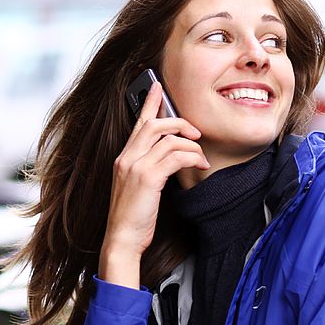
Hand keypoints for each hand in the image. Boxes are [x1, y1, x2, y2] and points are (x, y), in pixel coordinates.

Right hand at [100, 82, 208, 287]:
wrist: (122, 239)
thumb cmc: (133, 217)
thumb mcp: (138, 187)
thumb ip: (149, 168)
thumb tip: (172, 158)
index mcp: (123, 158)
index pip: (138, 123)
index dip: (149, 102)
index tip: (157, 86)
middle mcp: (127, 157)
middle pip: (155, 124)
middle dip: (179, 122)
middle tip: (196, 131)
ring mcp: (135, 166)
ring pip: (168, 139)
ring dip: (191, 145)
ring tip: (202, 157)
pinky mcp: (147, 178)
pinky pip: (175, 156)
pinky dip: (192, 157)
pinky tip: (200, 164)